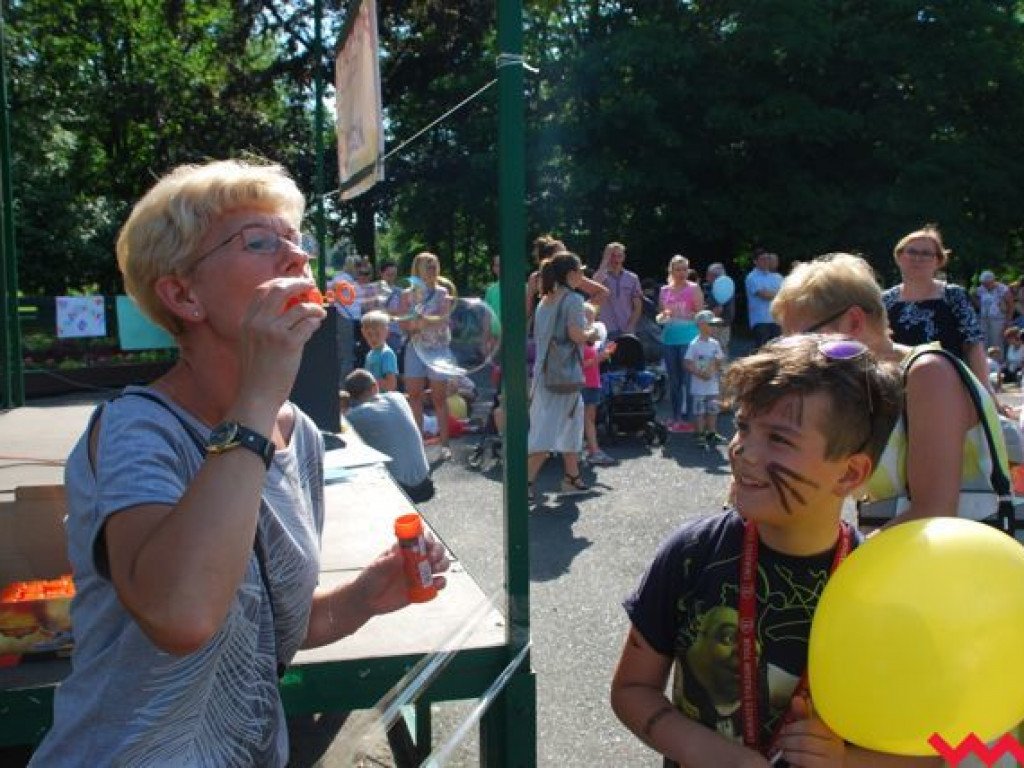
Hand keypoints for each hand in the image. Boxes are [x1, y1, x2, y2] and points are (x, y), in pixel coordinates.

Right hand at [236, 277, 325, 409]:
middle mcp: (257, 322)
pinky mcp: (288, 343)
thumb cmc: (258, 372)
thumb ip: (265, 324)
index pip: (262, 289)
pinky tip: (316, 326)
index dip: (281, 282)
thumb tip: (293, 307)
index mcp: (246, 321)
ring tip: (319, 313)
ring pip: (300, 307)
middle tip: (311, 286)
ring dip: (314, 308)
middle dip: (298, 283)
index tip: (294, 283)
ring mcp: (272, 332)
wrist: (257, 395)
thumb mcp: (252, 342)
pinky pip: (308, 324)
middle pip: (279, 289)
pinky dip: (315, 322)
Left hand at [355, 535, 449, 617]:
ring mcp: (420, 575)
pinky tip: (436, 584)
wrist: (366, 601)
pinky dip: (441, 583)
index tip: (427, 544)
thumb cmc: (369, 579)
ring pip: (440, 565)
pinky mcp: (422, 590)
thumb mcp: (376, 567)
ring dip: (443, 565)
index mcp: (405, 550)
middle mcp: (415, 560)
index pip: (421, 539)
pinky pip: (438, 584)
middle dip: (438, 551)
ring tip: (434, 570)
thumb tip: (397, 548)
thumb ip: (387, 560)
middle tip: (432, 558)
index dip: (428, 539)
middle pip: (436, 550)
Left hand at [774, 695, 845, 766]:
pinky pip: (804, 766)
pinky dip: (793, 764)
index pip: (811, 726)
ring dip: (788, 753)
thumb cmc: (819, 746)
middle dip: (786, 740)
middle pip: (804, 741)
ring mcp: (832, 763)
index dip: (792, 727)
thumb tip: (796, 698)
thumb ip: (803, 715)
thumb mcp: (812, 729)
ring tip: (782, 751)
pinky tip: (790, 762)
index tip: (782, 728)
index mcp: (832, 732)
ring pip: (803, 756)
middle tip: (777, 741)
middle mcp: (836, 748)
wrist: (834, 766)